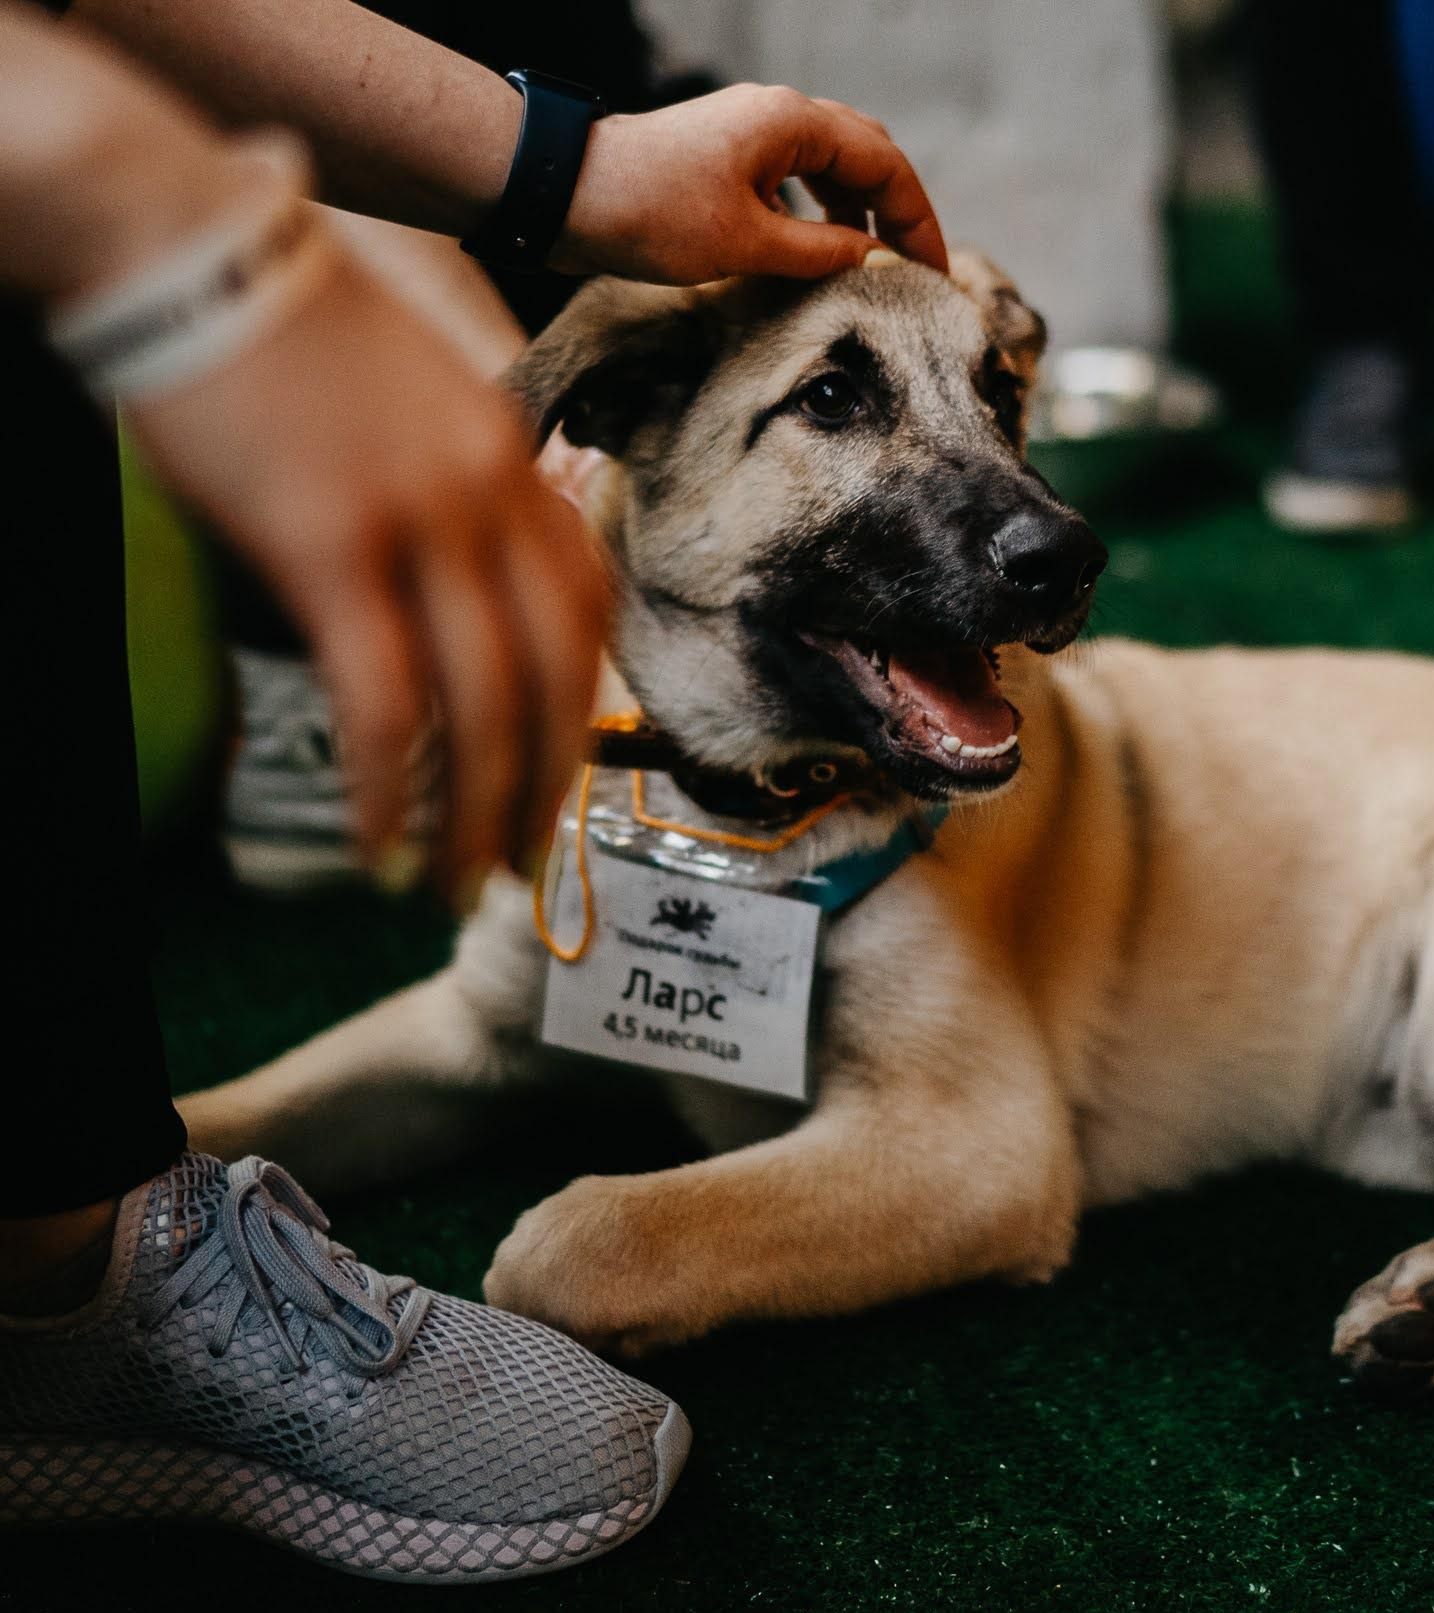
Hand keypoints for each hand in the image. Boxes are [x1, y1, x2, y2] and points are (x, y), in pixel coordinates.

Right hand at [126, 247, 611, 905]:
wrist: (190, 249)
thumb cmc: (282, 329)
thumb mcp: (406, 404)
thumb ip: (449, 493)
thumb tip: (445, 596)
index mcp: (515, 457)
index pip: (587, 609)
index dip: (582, 706)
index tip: (563, 772)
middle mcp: (491, 492)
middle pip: (552, 676)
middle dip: (544, 789)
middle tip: (523, 867)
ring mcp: (419, 519)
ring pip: (479, 707)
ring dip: (472, 814)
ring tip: (455, 883)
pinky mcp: (331, 546)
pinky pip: (383, 701)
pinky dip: (386, 788)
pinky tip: (377, 843)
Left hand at [556, 83, 947, 284]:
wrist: (563, 194)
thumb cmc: (650, 212)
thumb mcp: (748, 243)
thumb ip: (821, 252)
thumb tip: (873, 261)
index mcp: (793, 122)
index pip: (885, 165)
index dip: (918, 221)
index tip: (934, 272)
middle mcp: (779, 115)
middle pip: (867, 153)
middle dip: (896, 209)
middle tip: (914, 265)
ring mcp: (752, 132)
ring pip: (832, 162)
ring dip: (860, 210)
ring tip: (873, 262)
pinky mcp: (728, 155)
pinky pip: (797, 174)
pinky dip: (822, 209)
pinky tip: (822, 246)